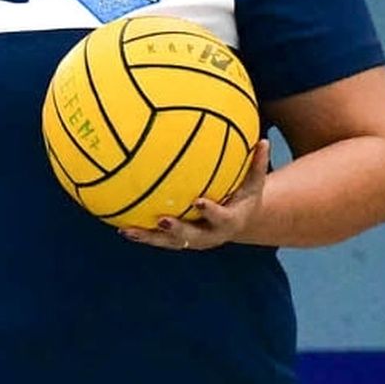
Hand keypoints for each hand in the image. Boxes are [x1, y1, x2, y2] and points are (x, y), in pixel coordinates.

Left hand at [120, 140, 269, 250]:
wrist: (237, 222)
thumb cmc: (244, 196)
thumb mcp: (255, 183)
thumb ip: (257, 165)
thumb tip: (263, 141)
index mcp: (228, 222)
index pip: (220, 217)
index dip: (210, 212)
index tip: (199, 201)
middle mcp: (208, 236)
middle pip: (191, 237)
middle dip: (176, 230)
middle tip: (162, 220)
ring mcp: (190, 240)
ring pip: (168, 242)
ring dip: (148, 237)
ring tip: (128, 231)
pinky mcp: (176, 240)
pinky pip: (157, 238)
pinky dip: (140, 234)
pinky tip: (120, 227)